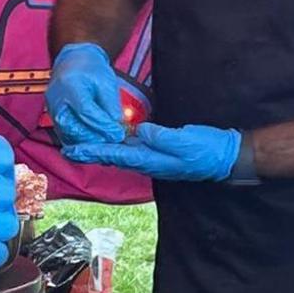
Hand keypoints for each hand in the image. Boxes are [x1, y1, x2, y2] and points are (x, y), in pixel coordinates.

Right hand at [45, 43, 143, 145]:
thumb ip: (110, 104)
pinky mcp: (52, 115)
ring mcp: (52, 108)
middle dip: (95, 137)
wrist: (73, 61)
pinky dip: (78, 140)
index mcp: (70, 85)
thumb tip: (115, 124)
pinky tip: (92, 140)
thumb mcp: (106, 82)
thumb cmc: (90, 69)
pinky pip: (64, 133)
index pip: (86, 111)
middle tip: (112, 139)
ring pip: (67, 133)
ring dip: (87, 141)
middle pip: (73, 126)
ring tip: (104, 140)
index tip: (117, 133)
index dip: (103, 125)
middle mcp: (56, 98)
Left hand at [64, 122, 241, 181]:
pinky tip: (109, 140)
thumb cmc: (207, 149)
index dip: (92, 152)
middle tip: (67, 149)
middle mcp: (147, 160)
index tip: (72, 151)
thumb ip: (161, 137)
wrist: (226, 157)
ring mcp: (153, 157)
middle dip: (90, 153)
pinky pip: (131, 149)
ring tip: (81, 145)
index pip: (114, 155)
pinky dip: (116, 145)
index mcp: (150, 159)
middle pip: (112, 157)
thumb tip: (140, 131)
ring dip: (100, 150)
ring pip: (120, 154)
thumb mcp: (184, 140)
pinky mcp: (159, 150)